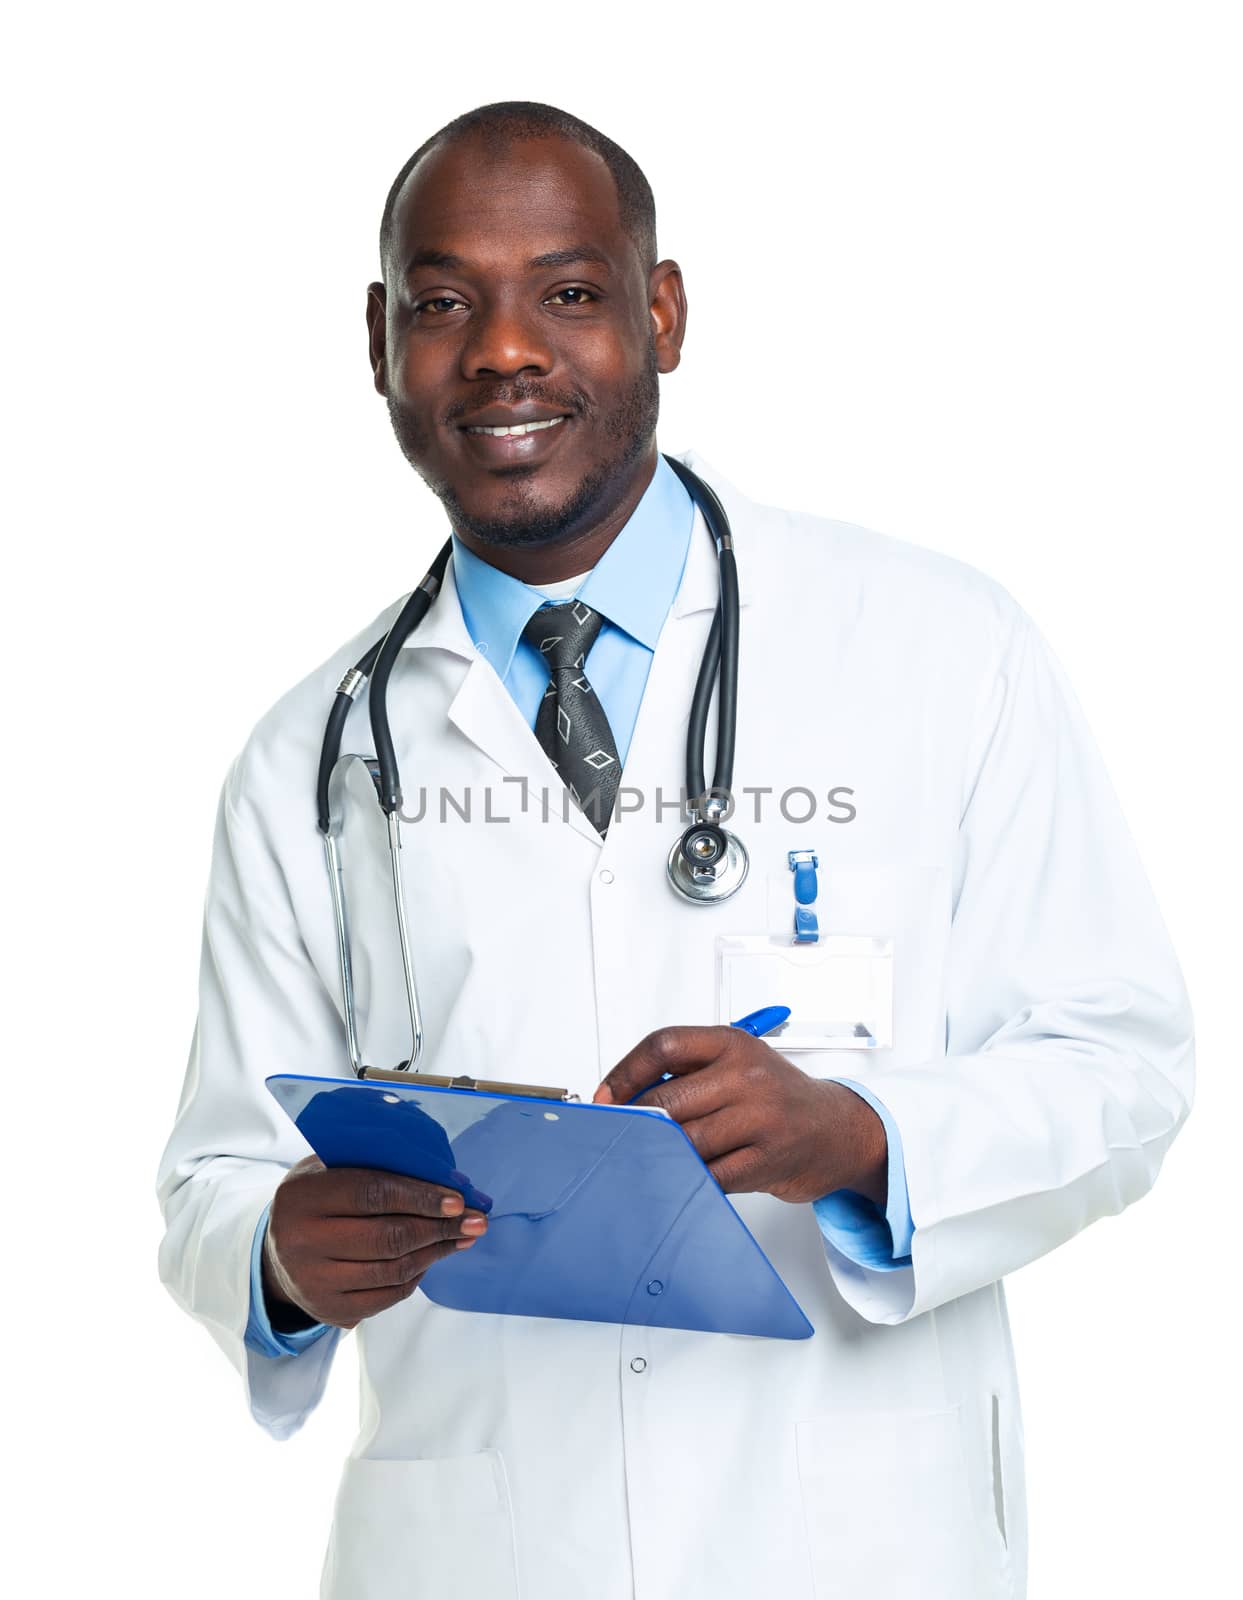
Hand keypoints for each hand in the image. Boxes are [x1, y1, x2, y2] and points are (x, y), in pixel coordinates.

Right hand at [261, 1155, 487, 1330]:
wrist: (274, 1253)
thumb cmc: (315, 1199)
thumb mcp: (327, 1168)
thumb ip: (371, 1163)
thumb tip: (439, 1172)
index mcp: (303, 1197)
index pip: (372, 1193)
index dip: (420, 1196)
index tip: (457, 1199)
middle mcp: (302, 1242)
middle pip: (388, 1237)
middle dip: (440, 1227)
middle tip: (475, 1220)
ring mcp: (313, 1283)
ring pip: (392, 1270)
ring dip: (435, 1252)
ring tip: (461, 1237)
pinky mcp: (328, 1310)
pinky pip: (386, 1297)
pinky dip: (416, 1276)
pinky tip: (431, 1258)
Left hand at [594, 1027, 887, 1206]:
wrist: (838, 1130)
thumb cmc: (777, 1097)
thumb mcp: (739, 1063)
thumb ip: (690, 1072)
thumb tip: (623, 1096)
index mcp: (733, 1043)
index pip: (664, 1046)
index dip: (625, 1072)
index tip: (605, 1097)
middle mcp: (746, 1075)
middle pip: (666, 1100)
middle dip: (634, 1122)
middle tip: (616, 1136)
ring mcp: (759, 1119)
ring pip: (683, 1141)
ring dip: (657, 1154)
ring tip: (644, 1158)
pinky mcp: (766, 1160)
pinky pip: (709, 1174)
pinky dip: (686, 1178)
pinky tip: (678, 1177)